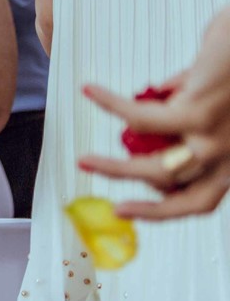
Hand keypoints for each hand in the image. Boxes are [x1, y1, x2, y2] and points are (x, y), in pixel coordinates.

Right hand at [77, 8, 229, 218]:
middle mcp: (229, 156)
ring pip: (155, 168)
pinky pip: (141, 117)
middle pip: (174, 192)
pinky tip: (91, 91)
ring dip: (114, 168)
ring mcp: (215, 138)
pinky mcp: (198, 112)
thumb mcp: (217, 90)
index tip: (130, 207)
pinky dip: (111, 105)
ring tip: (85, 159)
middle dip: (133, 198)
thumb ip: (192, 97)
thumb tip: (161, 94)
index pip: (199, 198)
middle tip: (105, 193)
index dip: (163, 210)